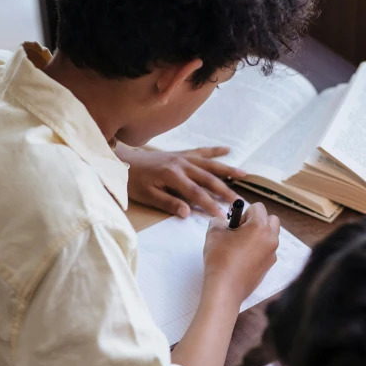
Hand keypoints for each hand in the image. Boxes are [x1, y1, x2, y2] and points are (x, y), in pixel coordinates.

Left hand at [121, 146, 245, 217]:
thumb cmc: (133, 181)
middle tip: (238, 201)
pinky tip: (227, 150)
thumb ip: (168, 203)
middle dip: (224, 190)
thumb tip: (186, 213)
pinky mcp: (181, 153)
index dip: (209, 204)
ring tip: (243, 175)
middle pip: (207, 178)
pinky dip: (214, 151)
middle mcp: (180, 164)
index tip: (221, 215)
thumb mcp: (146, 196)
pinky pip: (201, 151)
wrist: (121, 161)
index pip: (195, 193)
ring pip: (209, 163)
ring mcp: (182, 157)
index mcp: (172, 175)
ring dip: (226, 169)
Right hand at [203, 202, 279, 304]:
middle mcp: (271, 238)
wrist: (225, 289)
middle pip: (271, 219)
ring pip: (270, 235)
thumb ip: (219, 220)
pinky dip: (259, 249)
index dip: (244, 212)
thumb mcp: (214, 233)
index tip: (235, 224)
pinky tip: (243, 258)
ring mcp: (272, 253)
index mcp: (260, 227)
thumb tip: (223, 221)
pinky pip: (267, 250)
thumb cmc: (220, 260)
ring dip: (259, 235)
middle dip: (257, 221)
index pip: (258, 207)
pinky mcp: (269, 265)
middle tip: (240, 231)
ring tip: (240, 245)